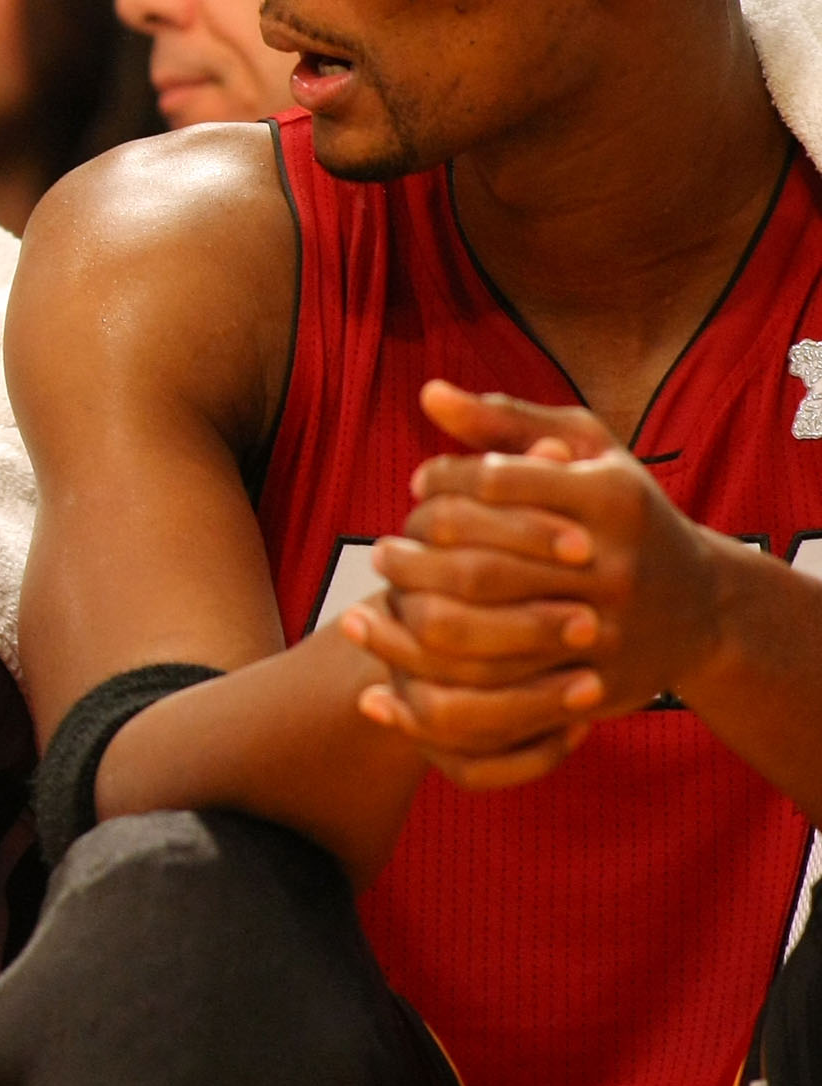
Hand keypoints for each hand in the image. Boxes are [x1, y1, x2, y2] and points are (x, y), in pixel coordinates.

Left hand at [344, 383, 736, 786]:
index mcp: (612, 498)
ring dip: (410, 618)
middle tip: (382, 550)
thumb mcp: (586, 451)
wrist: (705, 608)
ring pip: (477, 635)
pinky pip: (494, 693)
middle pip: (477, 565)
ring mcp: (605, 633)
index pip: (492, 482)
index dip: (439, 482)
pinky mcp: (592, 687)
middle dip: (413, 556)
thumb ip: (507, 420)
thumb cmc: (623, 512)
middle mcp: (614, 567)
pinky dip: (436, 678)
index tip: (417, 486)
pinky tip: (401, 658)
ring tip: (381, 597)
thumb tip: (428, 393)